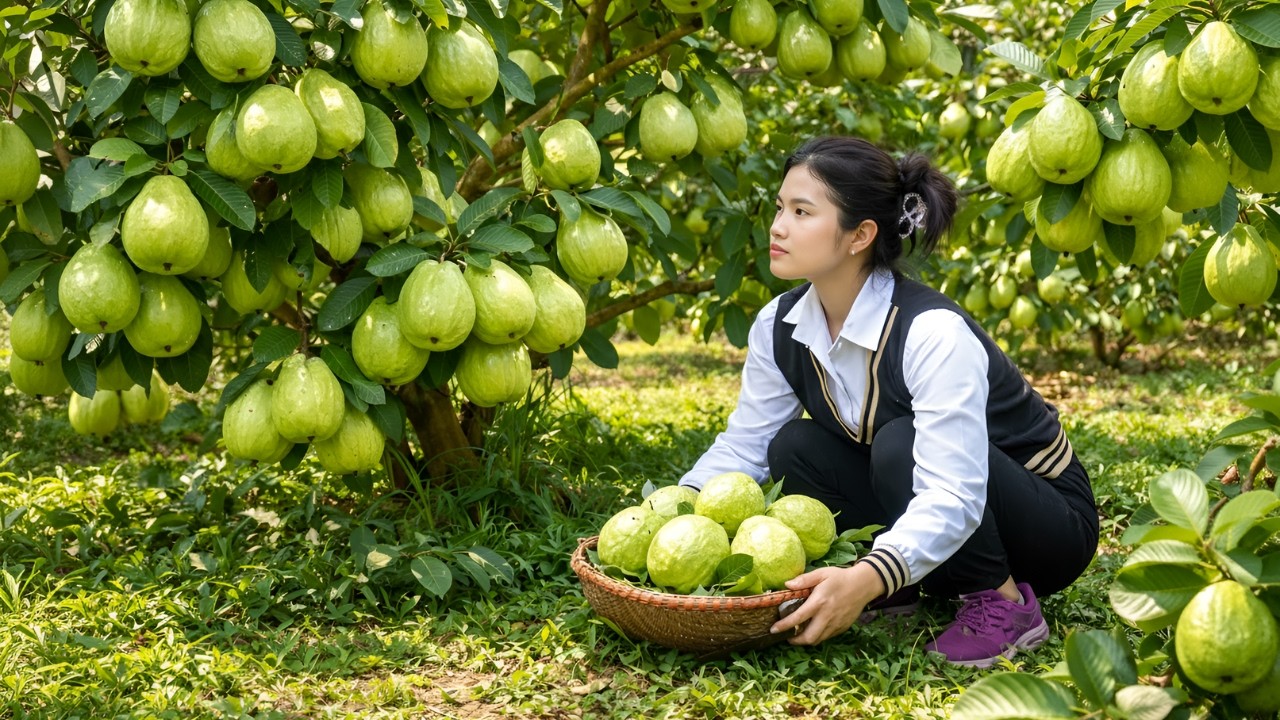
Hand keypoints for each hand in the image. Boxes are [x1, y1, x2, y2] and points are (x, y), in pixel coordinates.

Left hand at [769, 563, 885, 644]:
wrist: (863, 585)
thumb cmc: (840, 577)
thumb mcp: (821, 573)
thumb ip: (804, 579)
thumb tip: (787, 585)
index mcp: (819, 602)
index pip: (798, 618)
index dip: (784, 626)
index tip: (773, 630)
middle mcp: (827, 616)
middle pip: (809, 637)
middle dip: (795, 640)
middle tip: (787, 636)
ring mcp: (836, 624)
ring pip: (818, 640)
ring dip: (806, 640)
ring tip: (798, 634)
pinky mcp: (842, 628)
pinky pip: (827, 637)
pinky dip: (818, 636)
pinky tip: (814, 629)